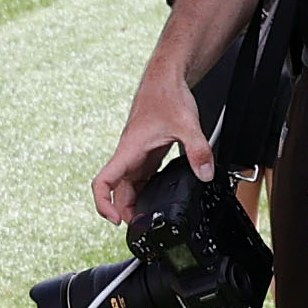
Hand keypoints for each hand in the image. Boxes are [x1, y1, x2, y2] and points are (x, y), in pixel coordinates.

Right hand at [92, 66, 210, 225]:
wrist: (167, 80)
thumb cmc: (167, 95)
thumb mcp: (186, 124)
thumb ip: (197, 150)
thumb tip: (204, 173)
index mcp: (129, 151)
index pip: (103, 183)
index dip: (103, 205)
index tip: (116, 221)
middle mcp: (129, 156)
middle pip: (117, 192)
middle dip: (126, 213)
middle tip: (144, 228)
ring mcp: (137, 156)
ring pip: (128, 187)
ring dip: (135, 204)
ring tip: (150, 219)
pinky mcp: (147, 154)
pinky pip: (141, 179)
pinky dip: (146, 192)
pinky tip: (158, 199)